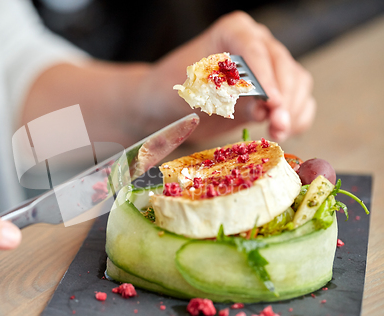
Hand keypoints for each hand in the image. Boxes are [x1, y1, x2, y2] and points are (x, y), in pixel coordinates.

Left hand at [135, 11, 314, 142]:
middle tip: (277, 124)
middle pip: (282, 66)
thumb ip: (227, 98)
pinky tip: (286, 132)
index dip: (266, 78)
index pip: (255, 50)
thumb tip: (264, 109)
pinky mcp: (275, 91)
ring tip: (278, 132)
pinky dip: (298, 117)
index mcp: (233, 31)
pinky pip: (300, 100)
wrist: (167, 104)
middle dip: (284, 98)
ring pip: (297, 82)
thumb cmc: (173, 91)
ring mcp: (270, 66)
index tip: (272, 102)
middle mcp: (257, 43)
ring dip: (293, 110)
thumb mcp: (194, 92)